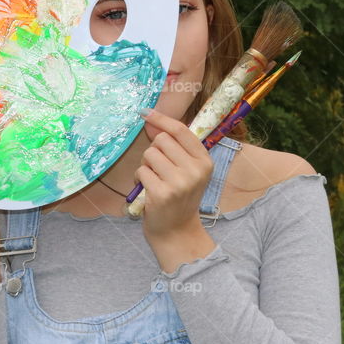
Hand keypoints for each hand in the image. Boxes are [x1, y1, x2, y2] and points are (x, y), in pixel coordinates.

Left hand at [135, 108, 214, 241]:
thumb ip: (177, 148)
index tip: (145, 112)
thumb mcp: (189, 171)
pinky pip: (141, 171)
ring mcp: (179, 182)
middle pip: (161, 140)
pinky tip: (146, 190)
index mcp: (205, 161)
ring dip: (145, 166)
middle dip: (153, 150)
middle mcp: (195, 170)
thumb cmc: (179, 197)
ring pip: (149, 154)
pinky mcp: (162, 193)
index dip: (161, 119)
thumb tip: (153, 121)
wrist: (177, 231)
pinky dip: (139, 179)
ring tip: (153, 180)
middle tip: (157, 168)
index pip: (181, 130)